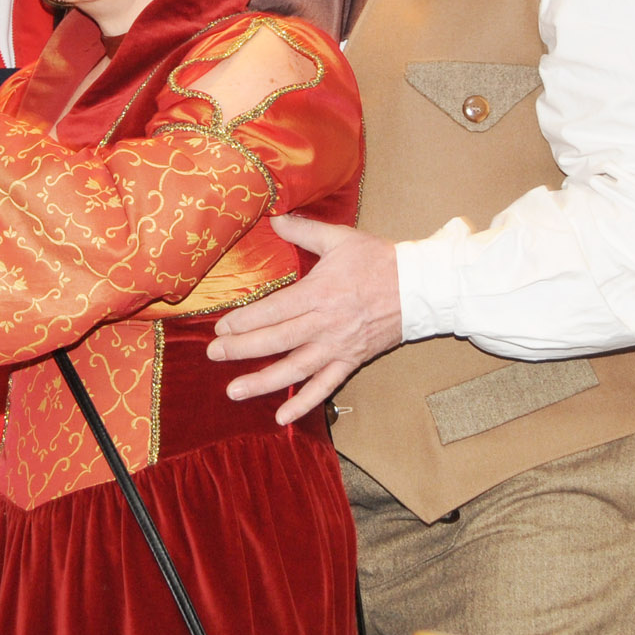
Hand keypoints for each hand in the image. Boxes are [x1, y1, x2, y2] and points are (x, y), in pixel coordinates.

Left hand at [207, 215, 403, 424]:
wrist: (420, 287)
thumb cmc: (378, 260)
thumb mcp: (340, 238)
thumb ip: (303, 230)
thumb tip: (273, 216)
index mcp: (319, 292)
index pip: (273, 310)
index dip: (244, 320)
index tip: (220, 326)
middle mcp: (325, 323)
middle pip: (277, 340)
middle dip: (242, 349)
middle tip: (214, 354)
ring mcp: (338, 346)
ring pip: (296, 369)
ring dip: (264, 382)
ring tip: (235, 391)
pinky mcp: (351, 360)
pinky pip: (325, 386)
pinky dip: (304, 403)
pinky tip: (281, 417)